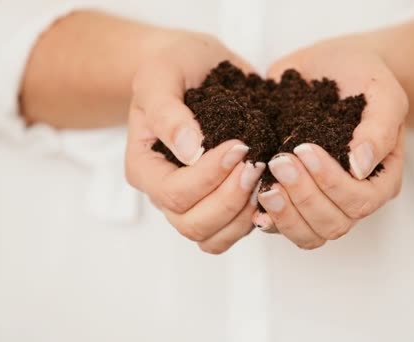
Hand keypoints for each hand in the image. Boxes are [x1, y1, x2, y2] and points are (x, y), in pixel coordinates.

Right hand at [125, 31, 263, 253]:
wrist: (198, 65)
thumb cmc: (175, 66)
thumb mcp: (161, 75)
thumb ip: (167, 111)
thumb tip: (189, 151)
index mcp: (145, 167)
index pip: (173, 194)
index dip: (209, 176)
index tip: (238, 144)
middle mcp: (166, 192)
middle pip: (193, 225)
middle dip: (230, 199)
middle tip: (255, 163)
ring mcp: (194, 201)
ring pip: (214, 238)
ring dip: (244, 214)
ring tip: (262, 176)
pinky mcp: (221, 202)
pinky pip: (234, 231)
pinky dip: (254, 219)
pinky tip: (268, 189)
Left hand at [254, 34, 407, 248]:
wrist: (332, 65)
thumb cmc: (363, 76)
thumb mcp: (383, 92)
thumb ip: (379, 128)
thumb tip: (360, 168)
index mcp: (380, 178)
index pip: (360, 201)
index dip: (331, 183)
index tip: (304, 148)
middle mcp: (353, 198)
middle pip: (332, 224)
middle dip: (303, 196)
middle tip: (280, 160)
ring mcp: (322, 200)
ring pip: (308, 235)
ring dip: (284, 213)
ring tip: (265, 184)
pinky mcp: (293, 197)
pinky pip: (282, 225)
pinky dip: (266, 217)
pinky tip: (252, 199)